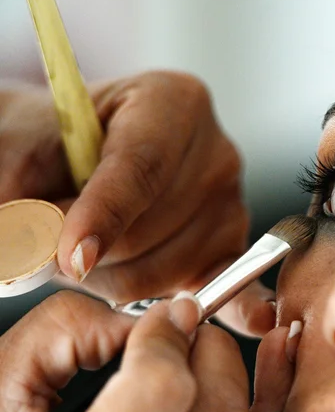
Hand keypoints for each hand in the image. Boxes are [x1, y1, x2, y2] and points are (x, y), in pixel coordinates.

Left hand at [0, 73, 274, 335]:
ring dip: (110, 277)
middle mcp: (216, 152)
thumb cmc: (57, 149)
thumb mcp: (26, 153)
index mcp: (172, 103)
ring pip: (163, 272)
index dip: (103, 216)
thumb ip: (26, 199)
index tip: (70, 257)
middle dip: (90, 252)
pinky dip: (203, 302)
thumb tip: (36, 254)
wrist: (84, 160)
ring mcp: (231, 204)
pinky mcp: (230, 248)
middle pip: (151, 229)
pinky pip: (210, 287)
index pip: (142, 166)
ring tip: (89, 249)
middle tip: (53, 243)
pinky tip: (220, 308)